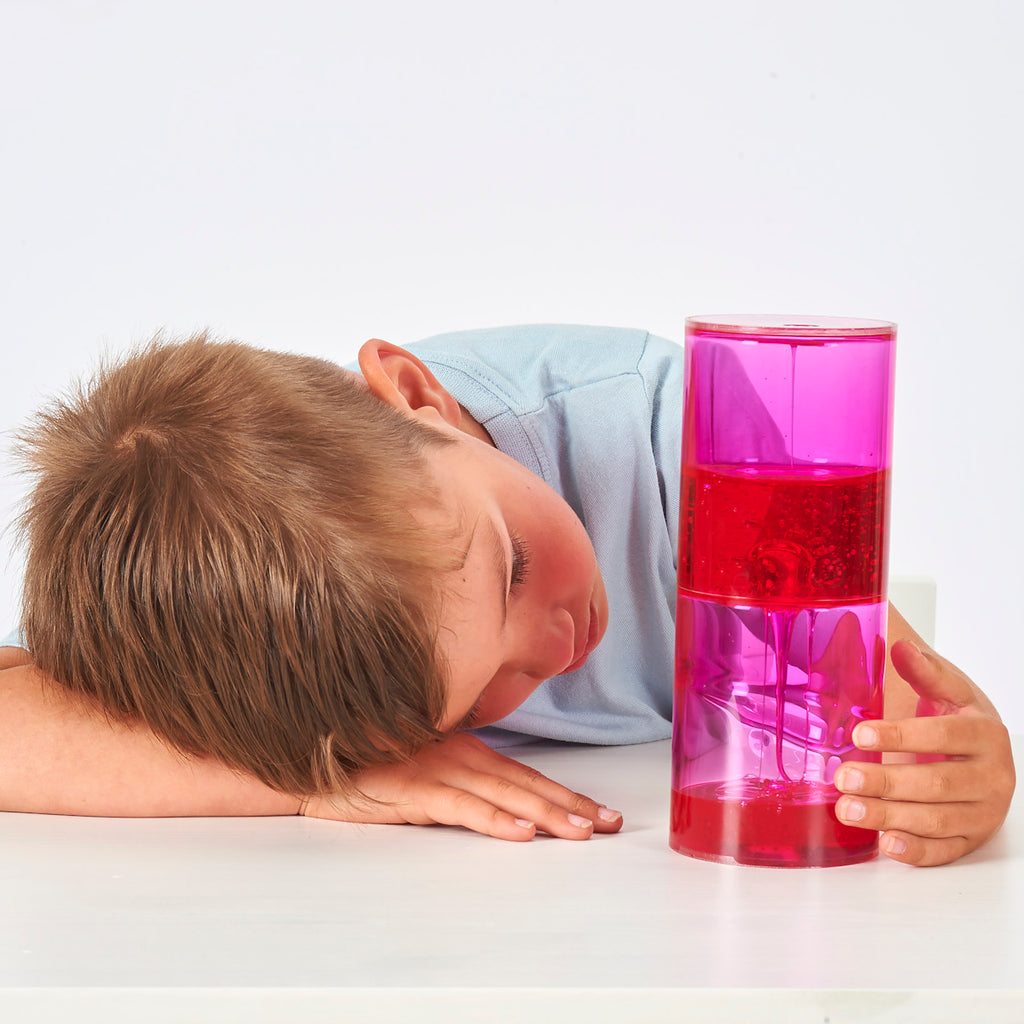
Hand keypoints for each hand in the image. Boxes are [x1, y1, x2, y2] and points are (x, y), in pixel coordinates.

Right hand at [301, 732, 623, 840]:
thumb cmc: (372, 767)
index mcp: (466, 750)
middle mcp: (460, 755)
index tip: (600, 812)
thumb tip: (498, 800)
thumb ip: (460, 777)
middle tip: (609, 824)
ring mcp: (439, 770)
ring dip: (546, 814)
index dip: (565, 793)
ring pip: (504, 795)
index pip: (526, 775)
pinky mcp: (415, 789)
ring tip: (581, 832)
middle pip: (526, 784)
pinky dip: (495, 819)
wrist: (318, 762)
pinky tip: (521, 832)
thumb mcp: (425, 768)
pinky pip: (463, 808)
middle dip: (571, 805)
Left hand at [834, 639, 1014, 865]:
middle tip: (843, 778)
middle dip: (887, 782)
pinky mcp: (972, 838)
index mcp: (985, 733)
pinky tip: (885, 843)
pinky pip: (945, 850)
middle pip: (937, 783)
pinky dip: (915, 851)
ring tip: (847, 809)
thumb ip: (925, 670)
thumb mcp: (947, 687)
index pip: (942, 735)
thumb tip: (901, 647)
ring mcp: (984, 811)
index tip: (860, 733)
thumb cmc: (958, 717)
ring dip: (889, 817)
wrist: (985, 750)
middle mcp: (992, 775)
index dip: (900, 736)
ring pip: (937, 820)